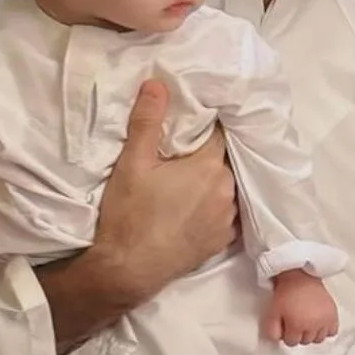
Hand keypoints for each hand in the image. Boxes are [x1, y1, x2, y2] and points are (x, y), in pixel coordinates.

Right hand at [92, 80, 238, 298]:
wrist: (127, 270)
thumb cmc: (129, 214)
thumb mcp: (133, 163)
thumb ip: (148, 121)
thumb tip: (157, 84)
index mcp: (209, 166)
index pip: (218, 132)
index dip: (207, 125)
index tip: (195, 121)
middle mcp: (226, 190)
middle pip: (225, 159)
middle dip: (210, 152)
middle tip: (188, 150)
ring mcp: (228, 218)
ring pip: (228, 186)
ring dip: (215, 180)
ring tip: (193, 179)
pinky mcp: (222, 240)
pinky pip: (228, 213)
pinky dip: (217, 205)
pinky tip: (199, 205)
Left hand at [264, 269, 338, 345]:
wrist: (301, 275)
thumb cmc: (287, 292)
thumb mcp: (273, 312)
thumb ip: (272, 330)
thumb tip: (278, 340)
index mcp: (297, 325)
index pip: (292, 342)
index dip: (287, 334)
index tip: (287, 325)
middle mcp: (312, 325)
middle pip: (305, 341)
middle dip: (300, 334)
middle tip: (297, 321)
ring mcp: (324, 320)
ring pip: (319, 339)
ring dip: (313, 334)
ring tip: (309, 323)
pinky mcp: (333, 314)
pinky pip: (332, 331)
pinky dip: (327, 330)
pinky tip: (320, 323)